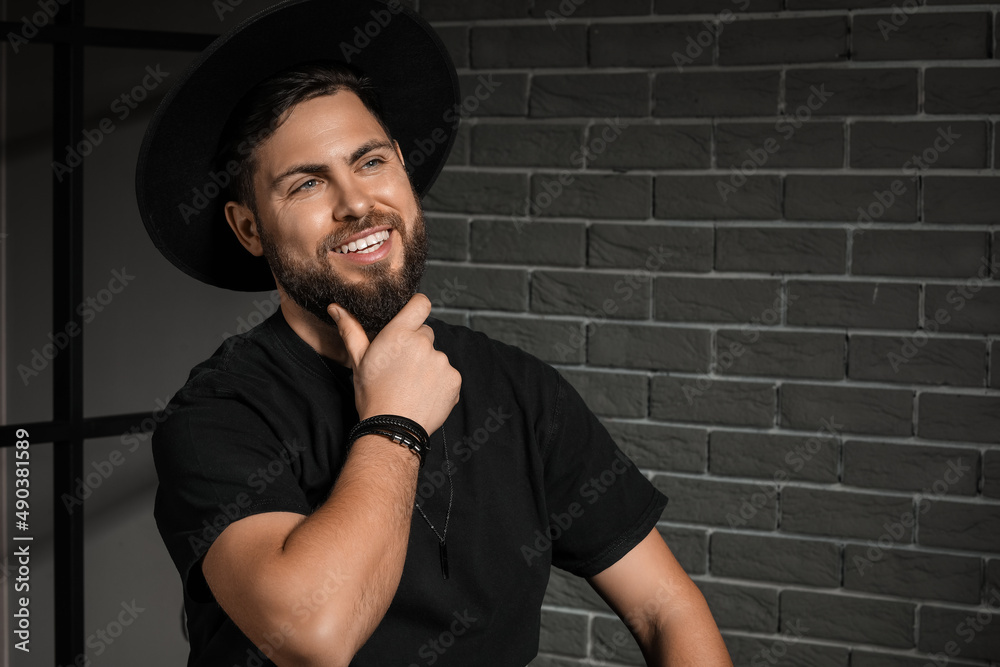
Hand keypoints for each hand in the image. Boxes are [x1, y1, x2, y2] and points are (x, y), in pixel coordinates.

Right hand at [328, 294, 460, 434]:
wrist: (392, 429)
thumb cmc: (373, 395)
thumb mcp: (358, 361)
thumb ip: (351, 330)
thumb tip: (336, 308)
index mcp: (400, 334)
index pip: (420, 303)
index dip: (417, 308)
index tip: (411, 318)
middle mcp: (424, 343)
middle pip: (426, 334)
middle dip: (417, 346)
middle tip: (402, 367)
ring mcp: (442, 362)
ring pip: (436, 356)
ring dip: (428, 366)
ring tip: (412, 385)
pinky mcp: (454, 380)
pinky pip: (448, 375)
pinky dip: (439, 383)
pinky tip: (424, 395)